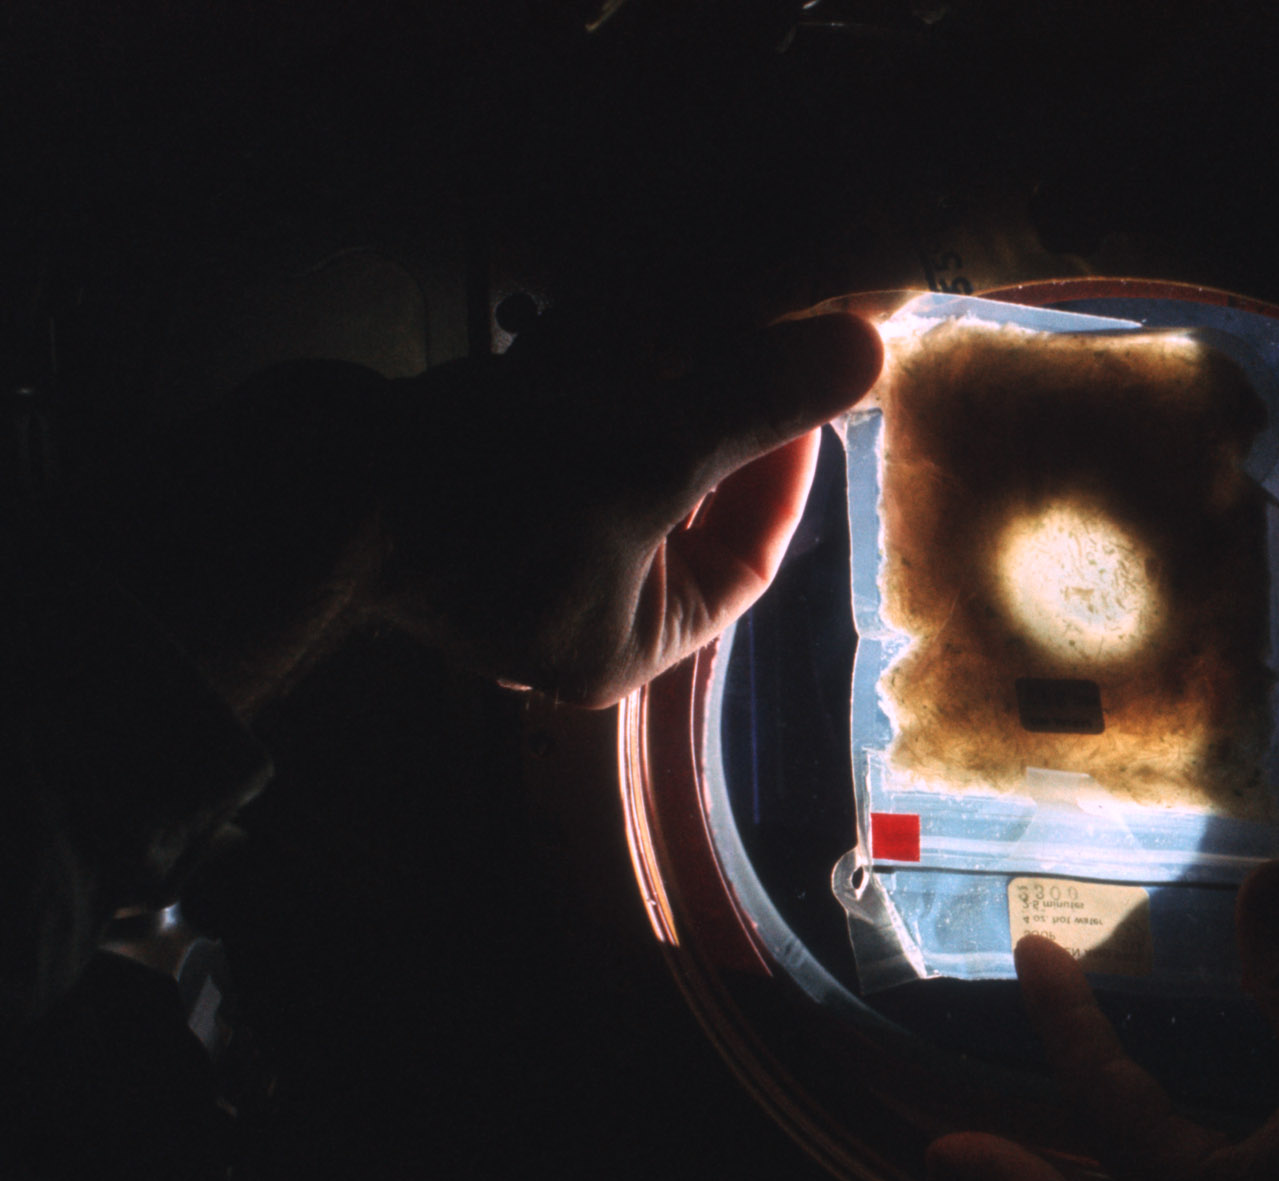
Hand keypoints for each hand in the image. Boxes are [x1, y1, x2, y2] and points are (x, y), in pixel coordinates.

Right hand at [376, 307, 882, 706]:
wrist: (292, 479)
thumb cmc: (485, 495)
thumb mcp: (650, 450)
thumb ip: (757, 405)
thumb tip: (865, 358)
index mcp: (623, 640)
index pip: (744, 560)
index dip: (785, 472)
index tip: (801, 389)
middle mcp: (565, 603)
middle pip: (676, 498)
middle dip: (700, 408)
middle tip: (734, 336)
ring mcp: (502, 540)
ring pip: (605, 449)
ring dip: (631, 379)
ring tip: (651, 320)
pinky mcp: (453, 477)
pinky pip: (538, 423)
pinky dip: (564, 371)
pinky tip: (578, 320)